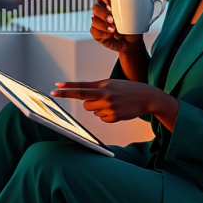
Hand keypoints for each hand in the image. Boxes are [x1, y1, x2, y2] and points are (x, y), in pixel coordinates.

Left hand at [51, 79, 178, 129]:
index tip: (55, 89)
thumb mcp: (112, 83)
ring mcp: (110, 107)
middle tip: (103, 99)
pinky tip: (118, 110)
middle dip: (90, 103)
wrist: (147, 97)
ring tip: (114, 103)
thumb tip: (83, 97)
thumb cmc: (128, 89)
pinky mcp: (114, 117)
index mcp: (103, 85)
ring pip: (93, 111)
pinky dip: (108, 116)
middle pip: (85, 103)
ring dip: (100, 109)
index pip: (81, 88)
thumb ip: (97, 88)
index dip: (67, 90)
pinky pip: (102, 119)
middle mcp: (105, 95)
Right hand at [90, 0, 144, 55]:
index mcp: (108, 3)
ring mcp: (97, 22)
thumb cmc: (131, 25)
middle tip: (113, 19)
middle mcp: (101, 11)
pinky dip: (102, 33)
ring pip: (94, 19)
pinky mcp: (96, 33)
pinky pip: (94, 31)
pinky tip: (110, 35)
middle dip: (103, 13)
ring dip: (104, 25)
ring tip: (114, 30)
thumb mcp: (131, 12)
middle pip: (95, 7)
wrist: (132, 42)